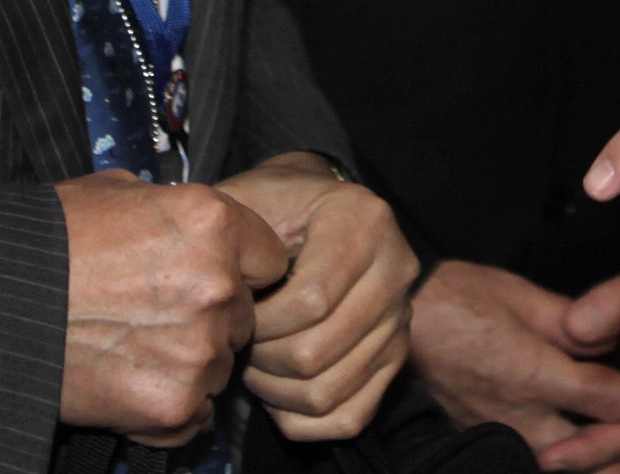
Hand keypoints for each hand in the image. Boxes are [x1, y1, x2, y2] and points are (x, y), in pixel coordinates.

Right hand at [57, 169, 292, 445]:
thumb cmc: (45, 243)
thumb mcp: (113, 194)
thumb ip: (167, 209)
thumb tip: (178, 219)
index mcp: (212, 223)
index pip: (267, 258)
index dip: (238, 268)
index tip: (209, 277)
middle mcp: (218, 286)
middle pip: (245, 315)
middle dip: (210, 318)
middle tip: (153, 315)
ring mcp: (198, 350)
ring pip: (220, 366)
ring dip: (187, 361)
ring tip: (128, 345)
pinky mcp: (172, 405)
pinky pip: (195, 414)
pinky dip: (168, 406)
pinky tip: (127, 381)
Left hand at [220, 152, 416, 441]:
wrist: (317, 211)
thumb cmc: (275, 207)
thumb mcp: (251, 198)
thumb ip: (233, 235)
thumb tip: (218, 294)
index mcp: (364, 221)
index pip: (310, 301)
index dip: (260, 321)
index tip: (235, 313)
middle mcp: (396, 268)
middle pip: (317, 352)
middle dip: (261, 359)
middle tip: (240, 343)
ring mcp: (400, 317)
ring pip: (328, 391)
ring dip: (275, 391)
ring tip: (255, 363)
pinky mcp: (396, 356)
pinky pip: (349, 417)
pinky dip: (302, 420)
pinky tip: (279, 389)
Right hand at [410, 259, 619, 472]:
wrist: (394, 322)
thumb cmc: (453, 299)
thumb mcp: (520, 296)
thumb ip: (573, 322)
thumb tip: (612, 339)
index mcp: (531, 372)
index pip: (606, 395)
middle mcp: (516, 413)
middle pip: (589, 449)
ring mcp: (496, 431)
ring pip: (560, 464)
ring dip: (601, 466)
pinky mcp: (482, 437)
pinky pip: (532, 459)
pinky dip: (564, 464)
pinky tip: (576, 461)